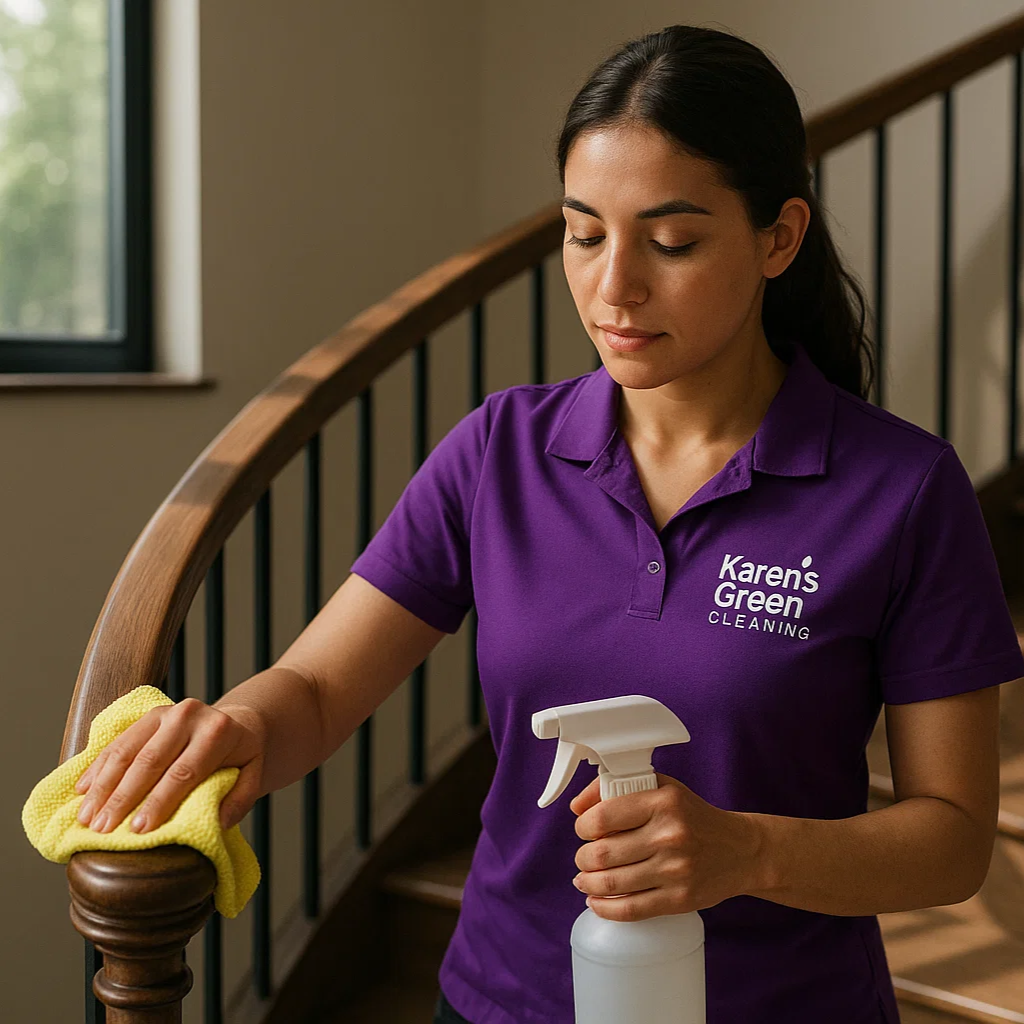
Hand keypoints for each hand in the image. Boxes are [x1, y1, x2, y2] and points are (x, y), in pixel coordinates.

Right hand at [73, 698, 266, 834]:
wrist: (236, 723)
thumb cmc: (242, 757)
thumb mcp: (253, 775)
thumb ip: (240, 799)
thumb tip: (219, 823)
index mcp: (218, 731)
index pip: (184, 771)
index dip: (159, 801)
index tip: (138, 830)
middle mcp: (189, 716)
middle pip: (150, 760)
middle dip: (123, 797)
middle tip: (102, 829)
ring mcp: (166, 712)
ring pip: (127, 750)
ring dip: (103, 785)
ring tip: (87, 817)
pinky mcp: (148, 715)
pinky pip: (118, 741)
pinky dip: (98, 768)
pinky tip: (83, 791)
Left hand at [569, 771, 760, 920]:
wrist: (740, 850)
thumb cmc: (693, 816)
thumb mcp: (662, 788)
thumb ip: (616, 789)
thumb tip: (576, 807)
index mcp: (663, 802)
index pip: (604, 816)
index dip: (584, 827)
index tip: (584, 830)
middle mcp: (669, 835)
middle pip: (603, 853)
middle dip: (583, 857)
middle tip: (584, 857)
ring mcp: (675, 870)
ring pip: (612, 883)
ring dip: (588, 882)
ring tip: (585, 878)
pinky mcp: (679, 899)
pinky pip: (630, 909)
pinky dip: (605, 908)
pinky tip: (596, 901)